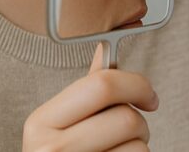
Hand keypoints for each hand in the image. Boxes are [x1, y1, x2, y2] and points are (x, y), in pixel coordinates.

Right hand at [23, 44, 157, 151]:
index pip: (102, 85)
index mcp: (40, 122)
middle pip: (126, 117)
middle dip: (140, 121)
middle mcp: (50, 150)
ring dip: (139, 148)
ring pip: (139, 147)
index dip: (137, 84)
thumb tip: (105, 47)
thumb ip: (86, 90)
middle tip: (133, 130)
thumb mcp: (61, 123)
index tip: (149, 96)